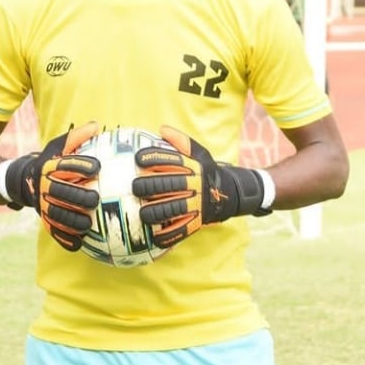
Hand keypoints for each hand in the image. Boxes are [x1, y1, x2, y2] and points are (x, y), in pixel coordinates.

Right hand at [5, 122, 100, 250]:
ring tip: (88, 223)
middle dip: (77, 196)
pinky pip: (52, 231)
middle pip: (60, 192)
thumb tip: (96, 125)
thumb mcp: (58, 146)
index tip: (97, 167)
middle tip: (95, 199)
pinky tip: (78, 243)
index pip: (65, 165)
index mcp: (49, 167)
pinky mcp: (43, 219)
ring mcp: (42, 204)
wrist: (21, 180)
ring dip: (72, 220)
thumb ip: (76, 137)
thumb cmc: (48, 161)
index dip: (80, 165)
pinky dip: (64, 239)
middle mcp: (44, 186)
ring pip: (56, 214)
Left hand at [132, 126, 268, 248]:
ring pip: (172, 209)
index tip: (138, 159)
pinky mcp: (197, 222)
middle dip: (149, 186)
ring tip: (142, 212)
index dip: (153, 158)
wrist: (229, 193)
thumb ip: (181, 141)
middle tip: (135, 187)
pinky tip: (153, 235)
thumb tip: (162, 129)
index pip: (171, 160)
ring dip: (154, 211)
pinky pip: (180, 230)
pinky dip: (166, 235)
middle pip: (168, 185)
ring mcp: (196, 205)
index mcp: (194, 167)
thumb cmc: (205, 172)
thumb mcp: (199, 154)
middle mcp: (195, 185)